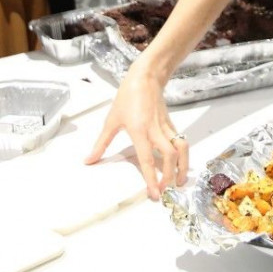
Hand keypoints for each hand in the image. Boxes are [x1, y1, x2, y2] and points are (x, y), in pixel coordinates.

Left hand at [85, 64, 187, 200]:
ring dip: (183, 166)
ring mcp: (166, 127)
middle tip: (166, 191)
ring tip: (180, 181)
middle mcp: (155, 130)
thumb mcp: (111, 120)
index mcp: (139, 130)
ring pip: (181, 148)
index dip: (151, 178)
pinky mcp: (171, 124)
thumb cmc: (127, 97)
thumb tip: (89, 160)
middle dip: (170, 175)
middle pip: (170, 156)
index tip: (155, 194)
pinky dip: (182, 155)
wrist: (146, 77)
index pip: (147, 159)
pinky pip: (180, 141)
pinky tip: (180, 165)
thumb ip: (101, 144)